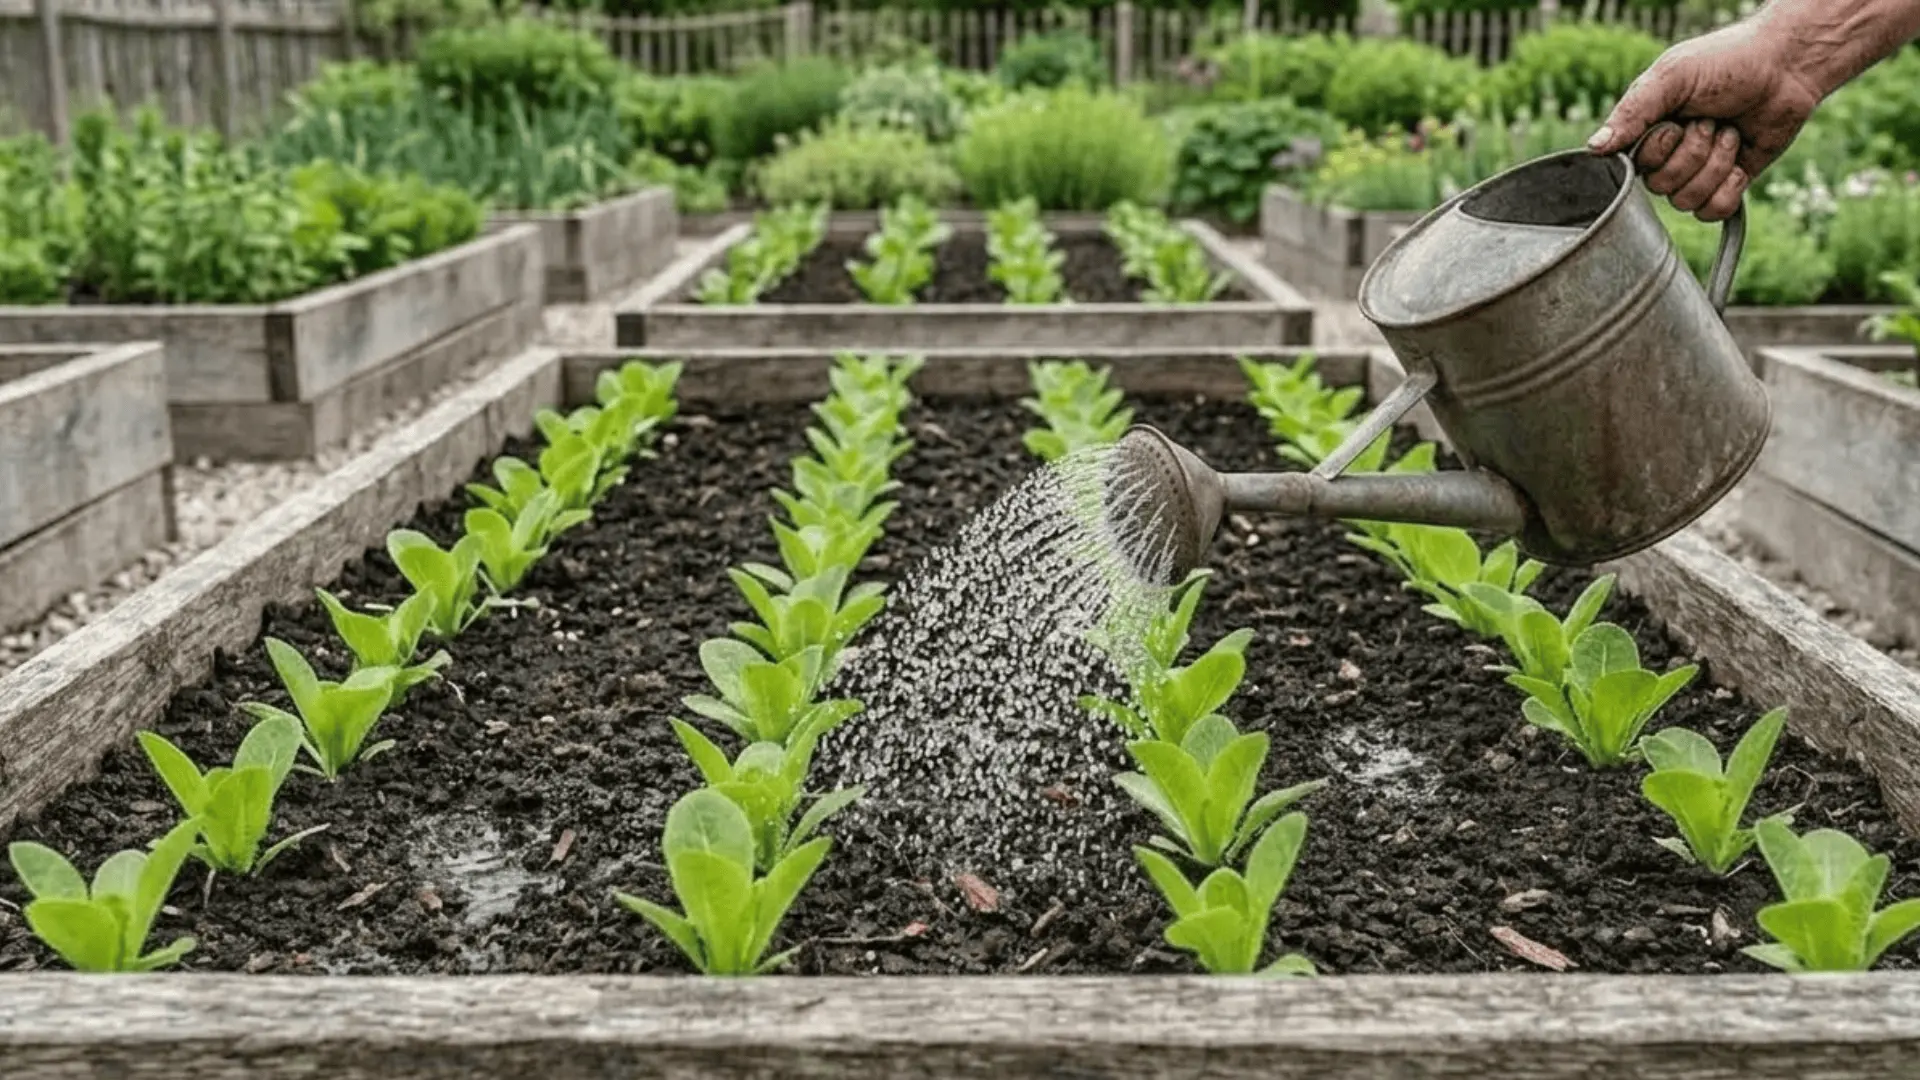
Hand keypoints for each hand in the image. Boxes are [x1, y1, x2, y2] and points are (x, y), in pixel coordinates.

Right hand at [1586, 20, 1823, 221]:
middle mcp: (1668, 154)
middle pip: (1661, 187)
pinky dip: (1729, 191)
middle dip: (1695, 154)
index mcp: (1648, 130)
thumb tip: (1594, 148)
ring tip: (1731, 134)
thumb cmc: (1727, 62)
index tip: (1679, 121)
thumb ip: (1632, 112)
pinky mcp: (1728, 185)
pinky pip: (1712, 212)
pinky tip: (1740, 164)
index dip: (1659, 150)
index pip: (1634, 167)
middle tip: (1713, 121)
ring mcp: (1699, 172)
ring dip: (1717, 166)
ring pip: (1687, 201)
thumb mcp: (1672, 77)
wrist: (1787, 67)